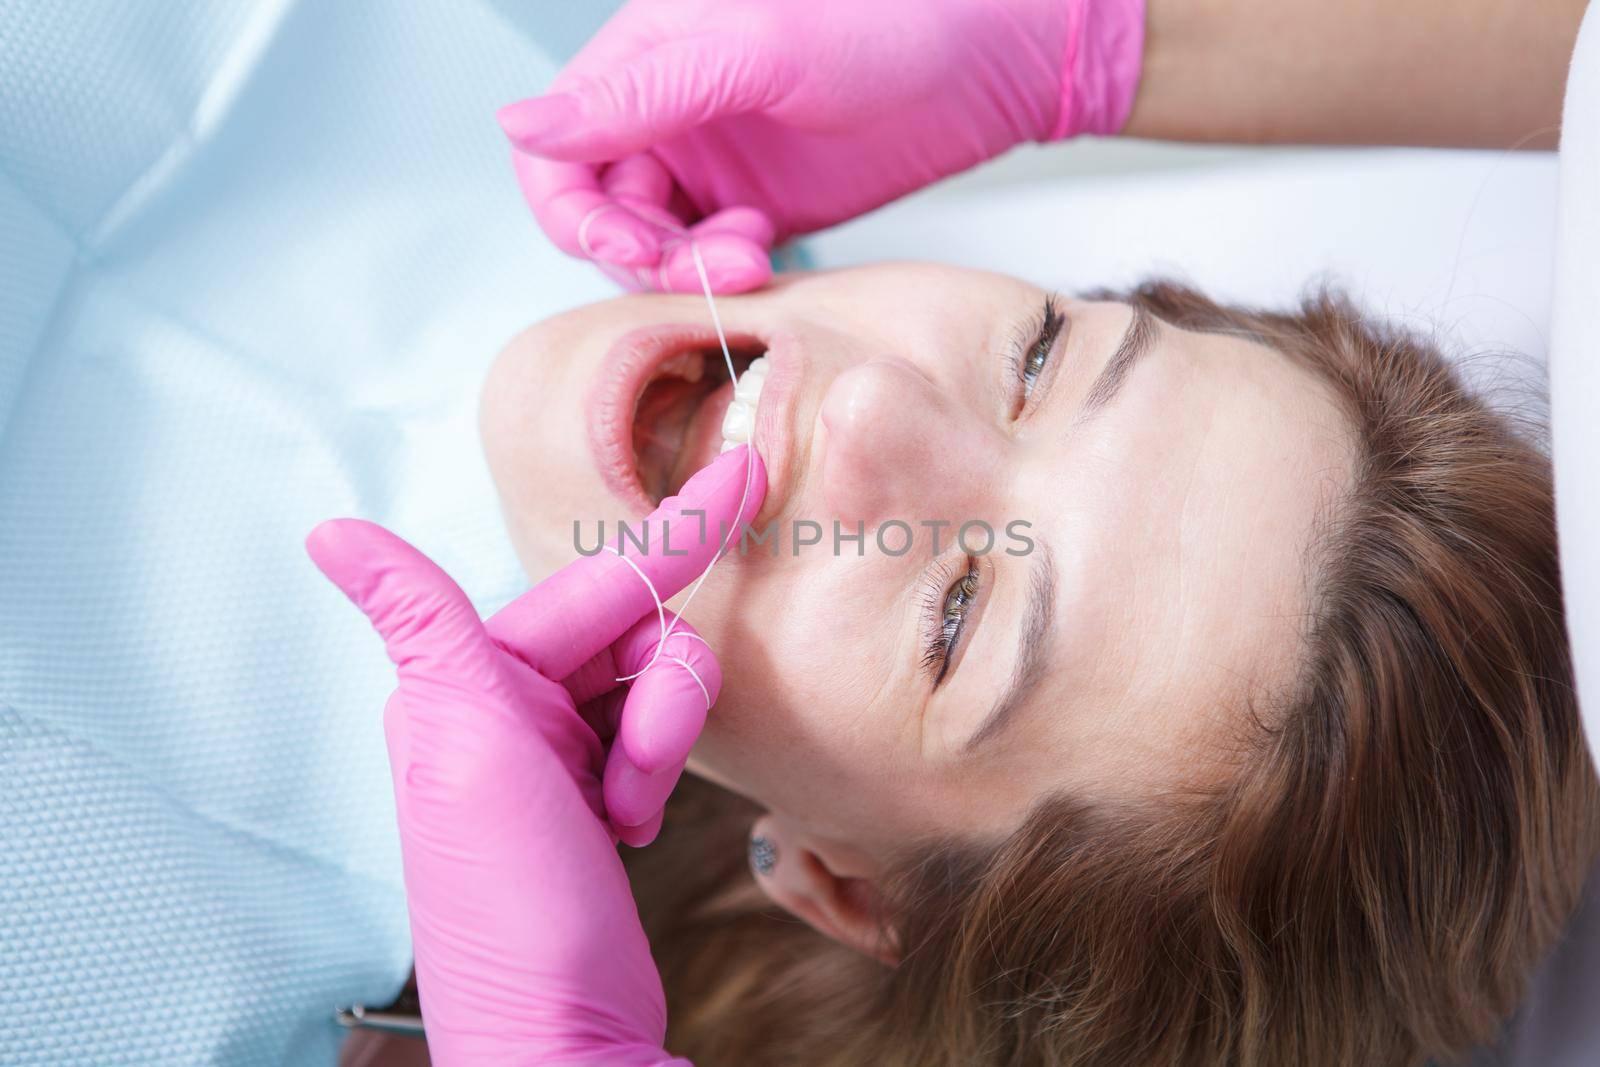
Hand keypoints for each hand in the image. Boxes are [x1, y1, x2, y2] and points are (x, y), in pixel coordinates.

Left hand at [307, 445, 764, 1065]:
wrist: (564, 1039)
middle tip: (638, 780)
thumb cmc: (510, 910)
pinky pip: (658, 737)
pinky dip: (663, 772)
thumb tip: (330, 532)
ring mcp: (557, 755)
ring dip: (662, 744)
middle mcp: (507, 710)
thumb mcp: (464, 748)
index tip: (746, 473)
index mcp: (468, 684)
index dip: (677, 535)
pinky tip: (634, 826)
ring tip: (629, 816)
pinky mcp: (599, 798)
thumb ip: (424, 625)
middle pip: (635, 635)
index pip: (591, 587)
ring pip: (657, 684)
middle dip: (661, 700)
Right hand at [498, 0, 1144, 292]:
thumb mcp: (752, 53)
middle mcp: (663, 114)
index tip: (627, 244)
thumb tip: (516, 125)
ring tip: (757, 252)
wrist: (988, 59)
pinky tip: (767, 249)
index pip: (554, 153)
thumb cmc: (884, 22)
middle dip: (643, 249)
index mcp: (641, 59)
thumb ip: (638, 95)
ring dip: (689, 266)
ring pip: (652, 246)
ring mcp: (709, 165)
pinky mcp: (754, 208)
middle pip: (599, 212)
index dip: (574, 211)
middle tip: (717, 260)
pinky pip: (706, 260)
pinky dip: (724, 271)